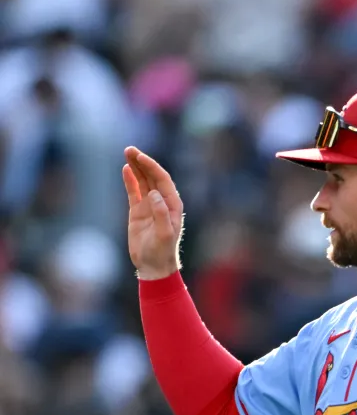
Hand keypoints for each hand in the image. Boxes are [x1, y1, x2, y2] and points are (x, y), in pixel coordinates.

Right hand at [123, 147, 183, 278]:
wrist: (153, 265)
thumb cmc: (162, 252)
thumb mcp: (164, 234)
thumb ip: (161, 214)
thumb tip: (154, 194)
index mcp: (172, 206)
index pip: (163, 180)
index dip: (152, 167)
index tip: (140, 157)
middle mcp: (162, 202)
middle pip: (153, 177)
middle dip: (142, 162)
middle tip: (130, 149)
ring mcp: (150, 206)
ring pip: (143, 182)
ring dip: (136, 167)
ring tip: (127, 153)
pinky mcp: (138, 212)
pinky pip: (134, 192)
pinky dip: (130, 180)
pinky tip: (125, 169)